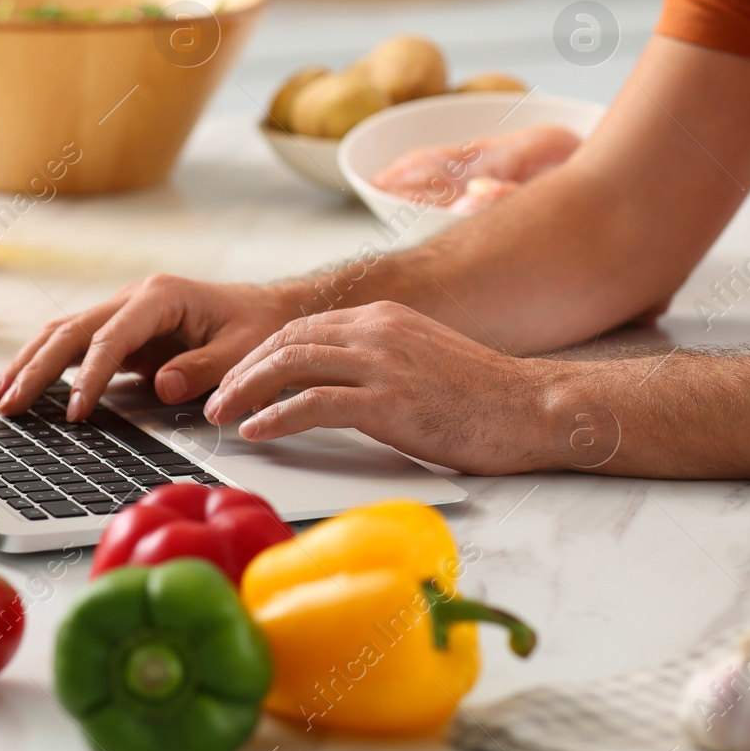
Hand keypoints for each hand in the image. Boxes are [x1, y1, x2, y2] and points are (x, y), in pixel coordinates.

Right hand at [0, 275, 299, 420]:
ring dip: (27, 365)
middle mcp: (133, 298)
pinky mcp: (119, 333)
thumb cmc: (256, 327)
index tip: (74, 412)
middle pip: (71, 331)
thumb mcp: (245, 350)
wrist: (265, 311)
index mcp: (161, 296)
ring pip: (61, 335)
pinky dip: (43, 366)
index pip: (111, 338)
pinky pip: (73, 347)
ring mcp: (121, 313)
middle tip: (9, 405)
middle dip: (36, 368)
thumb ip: (206, 369)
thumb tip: (162, 387)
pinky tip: (19, 388)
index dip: (89, 377)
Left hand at [203, 301, 563, 474]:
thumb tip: (337, 387)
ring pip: (290, 365)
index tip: (237, 380)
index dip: (261, 354)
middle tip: (215, 400)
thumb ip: (380, 362)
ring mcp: (384, 363)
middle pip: (286, 341)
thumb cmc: (485, 398)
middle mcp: (378, 330)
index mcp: (384, 318)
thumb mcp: (424, 361)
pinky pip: (314, 403)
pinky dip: (275, 416)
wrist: (534, 407)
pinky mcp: (390, 400)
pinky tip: (256, 432)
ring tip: (222, 416)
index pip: (302, 328)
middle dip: (242, 370)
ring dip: (246, 391)